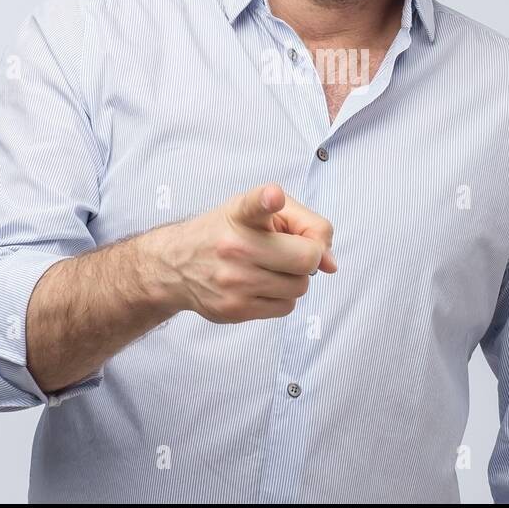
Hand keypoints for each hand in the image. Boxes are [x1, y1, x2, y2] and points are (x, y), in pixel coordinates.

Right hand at [154, 182, 336, 324]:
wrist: (176, 265)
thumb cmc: (226, 232)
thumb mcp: (256, 209)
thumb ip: (304, 222)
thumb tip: (331, 263)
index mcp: (240, 214)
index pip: (254, 203)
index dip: (266, 200)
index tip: (272, 197)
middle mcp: (235, 247)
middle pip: (306, 258)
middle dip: (309, 255)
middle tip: (293, 250)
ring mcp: (234, 282)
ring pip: (300, 286)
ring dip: (295, 277)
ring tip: (272, 266)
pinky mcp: (235, 310)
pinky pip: (286, 307)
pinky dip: (283, 296)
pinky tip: (262, 284)